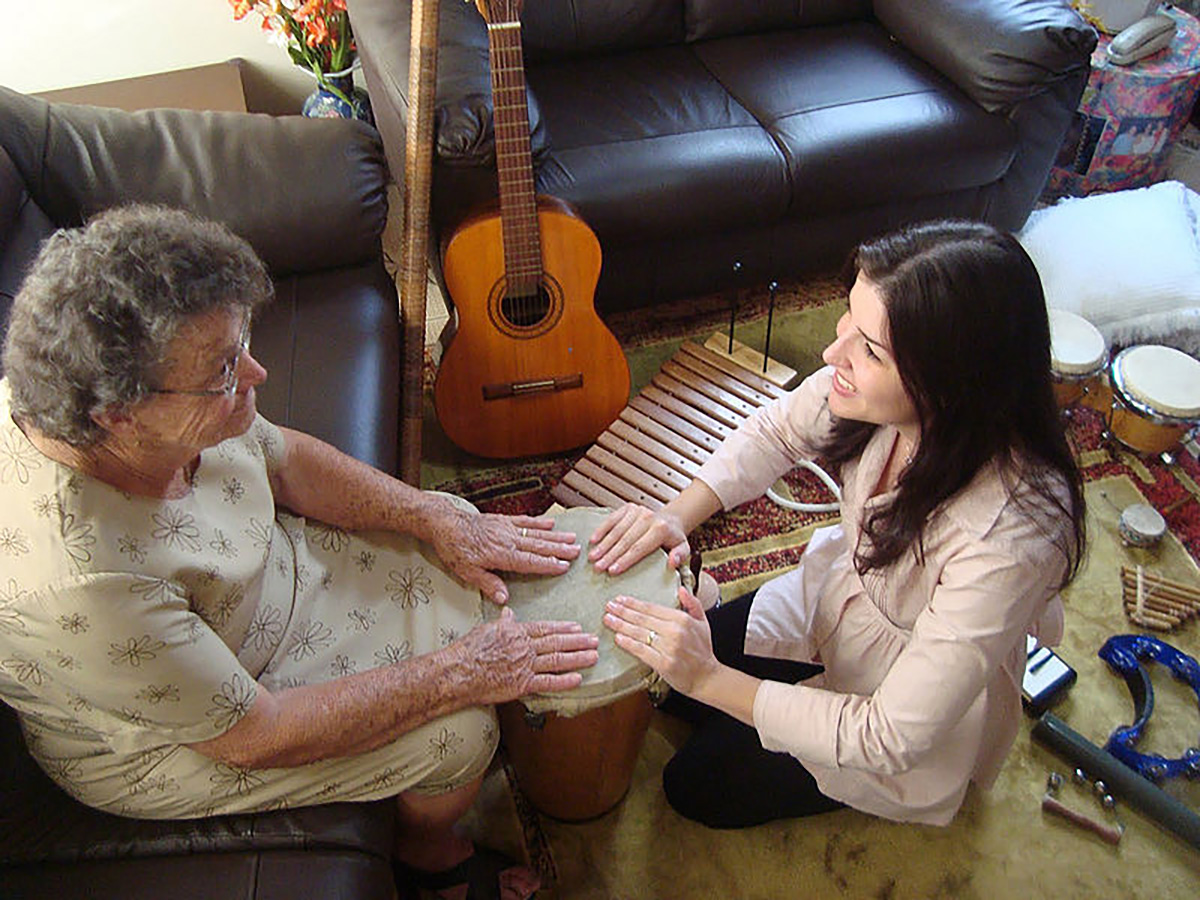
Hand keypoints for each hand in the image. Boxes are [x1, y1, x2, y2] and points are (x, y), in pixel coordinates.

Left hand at [427, 503, 580, 603]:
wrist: (445, 523)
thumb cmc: (454, 549)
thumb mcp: (466, 572)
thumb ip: (487, 584)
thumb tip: (505, 599)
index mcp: (500, 555)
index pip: (529, 562)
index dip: (547, 564)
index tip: (564, 567)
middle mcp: (507, 540)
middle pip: (538, 546)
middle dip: (559, 549)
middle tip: (577, 552)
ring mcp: (506, 528)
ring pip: (535, 533)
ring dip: (555, 536)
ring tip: (572, 538)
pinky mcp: (502, 520)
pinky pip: (525, 521)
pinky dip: (539, 523)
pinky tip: (551, 524)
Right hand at [457, 608, 598, 702]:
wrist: (459, 671)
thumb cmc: (469, 650)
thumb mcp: (486, 628)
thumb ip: (503, 622)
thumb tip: (509, 612)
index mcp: (517, 632)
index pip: (545, 629)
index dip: (564, 628)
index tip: (578, 628)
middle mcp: (525, 647)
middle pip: (557, 643)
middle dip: (578, 642)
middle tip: (594, 640)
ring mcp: (525, 666)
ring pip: (557, 660)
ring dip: (578, 658)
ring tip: (593, 656)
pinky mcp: (522, 685)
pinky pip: (548, 682)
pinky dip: (564, 681)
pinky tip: (578, 679)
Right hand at [588, 502, 689, 574]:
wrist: (670, 519)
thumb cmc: (673, 538)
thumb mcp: (683, 548)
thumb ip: (680, 556)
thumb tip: (673, 562)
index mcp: (660, 529)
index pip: (639, 548)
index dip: (624, 560)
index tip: (612, 571)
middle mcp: (647, 517)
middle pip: (625, 540)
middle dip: (609, 555)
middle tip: (598, 567)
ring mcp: (637, 511)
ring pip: (616, 530)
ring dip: (603, 545)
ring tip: (593, 557)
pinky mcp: (628, 508)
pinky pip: (612, 519)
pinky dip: (601, 529)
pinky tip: (593, 540)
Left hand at [602, 587, 717, 695]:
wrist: (707, 678)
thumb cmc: (703, 649)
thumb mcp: (702, 622)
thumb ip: (693, 604)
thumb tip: (681, 589)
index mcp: (682, 619)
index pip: (652, 608)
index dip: (634, 603)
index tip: (619, 599)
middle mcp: (675, 632)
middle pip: (642, 619)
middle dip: (622, 612)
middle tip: (608, 606)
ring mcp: (669, 648)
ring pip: (640, 634)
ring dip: (621, 625)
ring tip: (608, 619)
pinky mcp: (664, 664)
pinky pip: (642, 651)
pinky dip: (629, 644)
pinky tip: (618, 638)